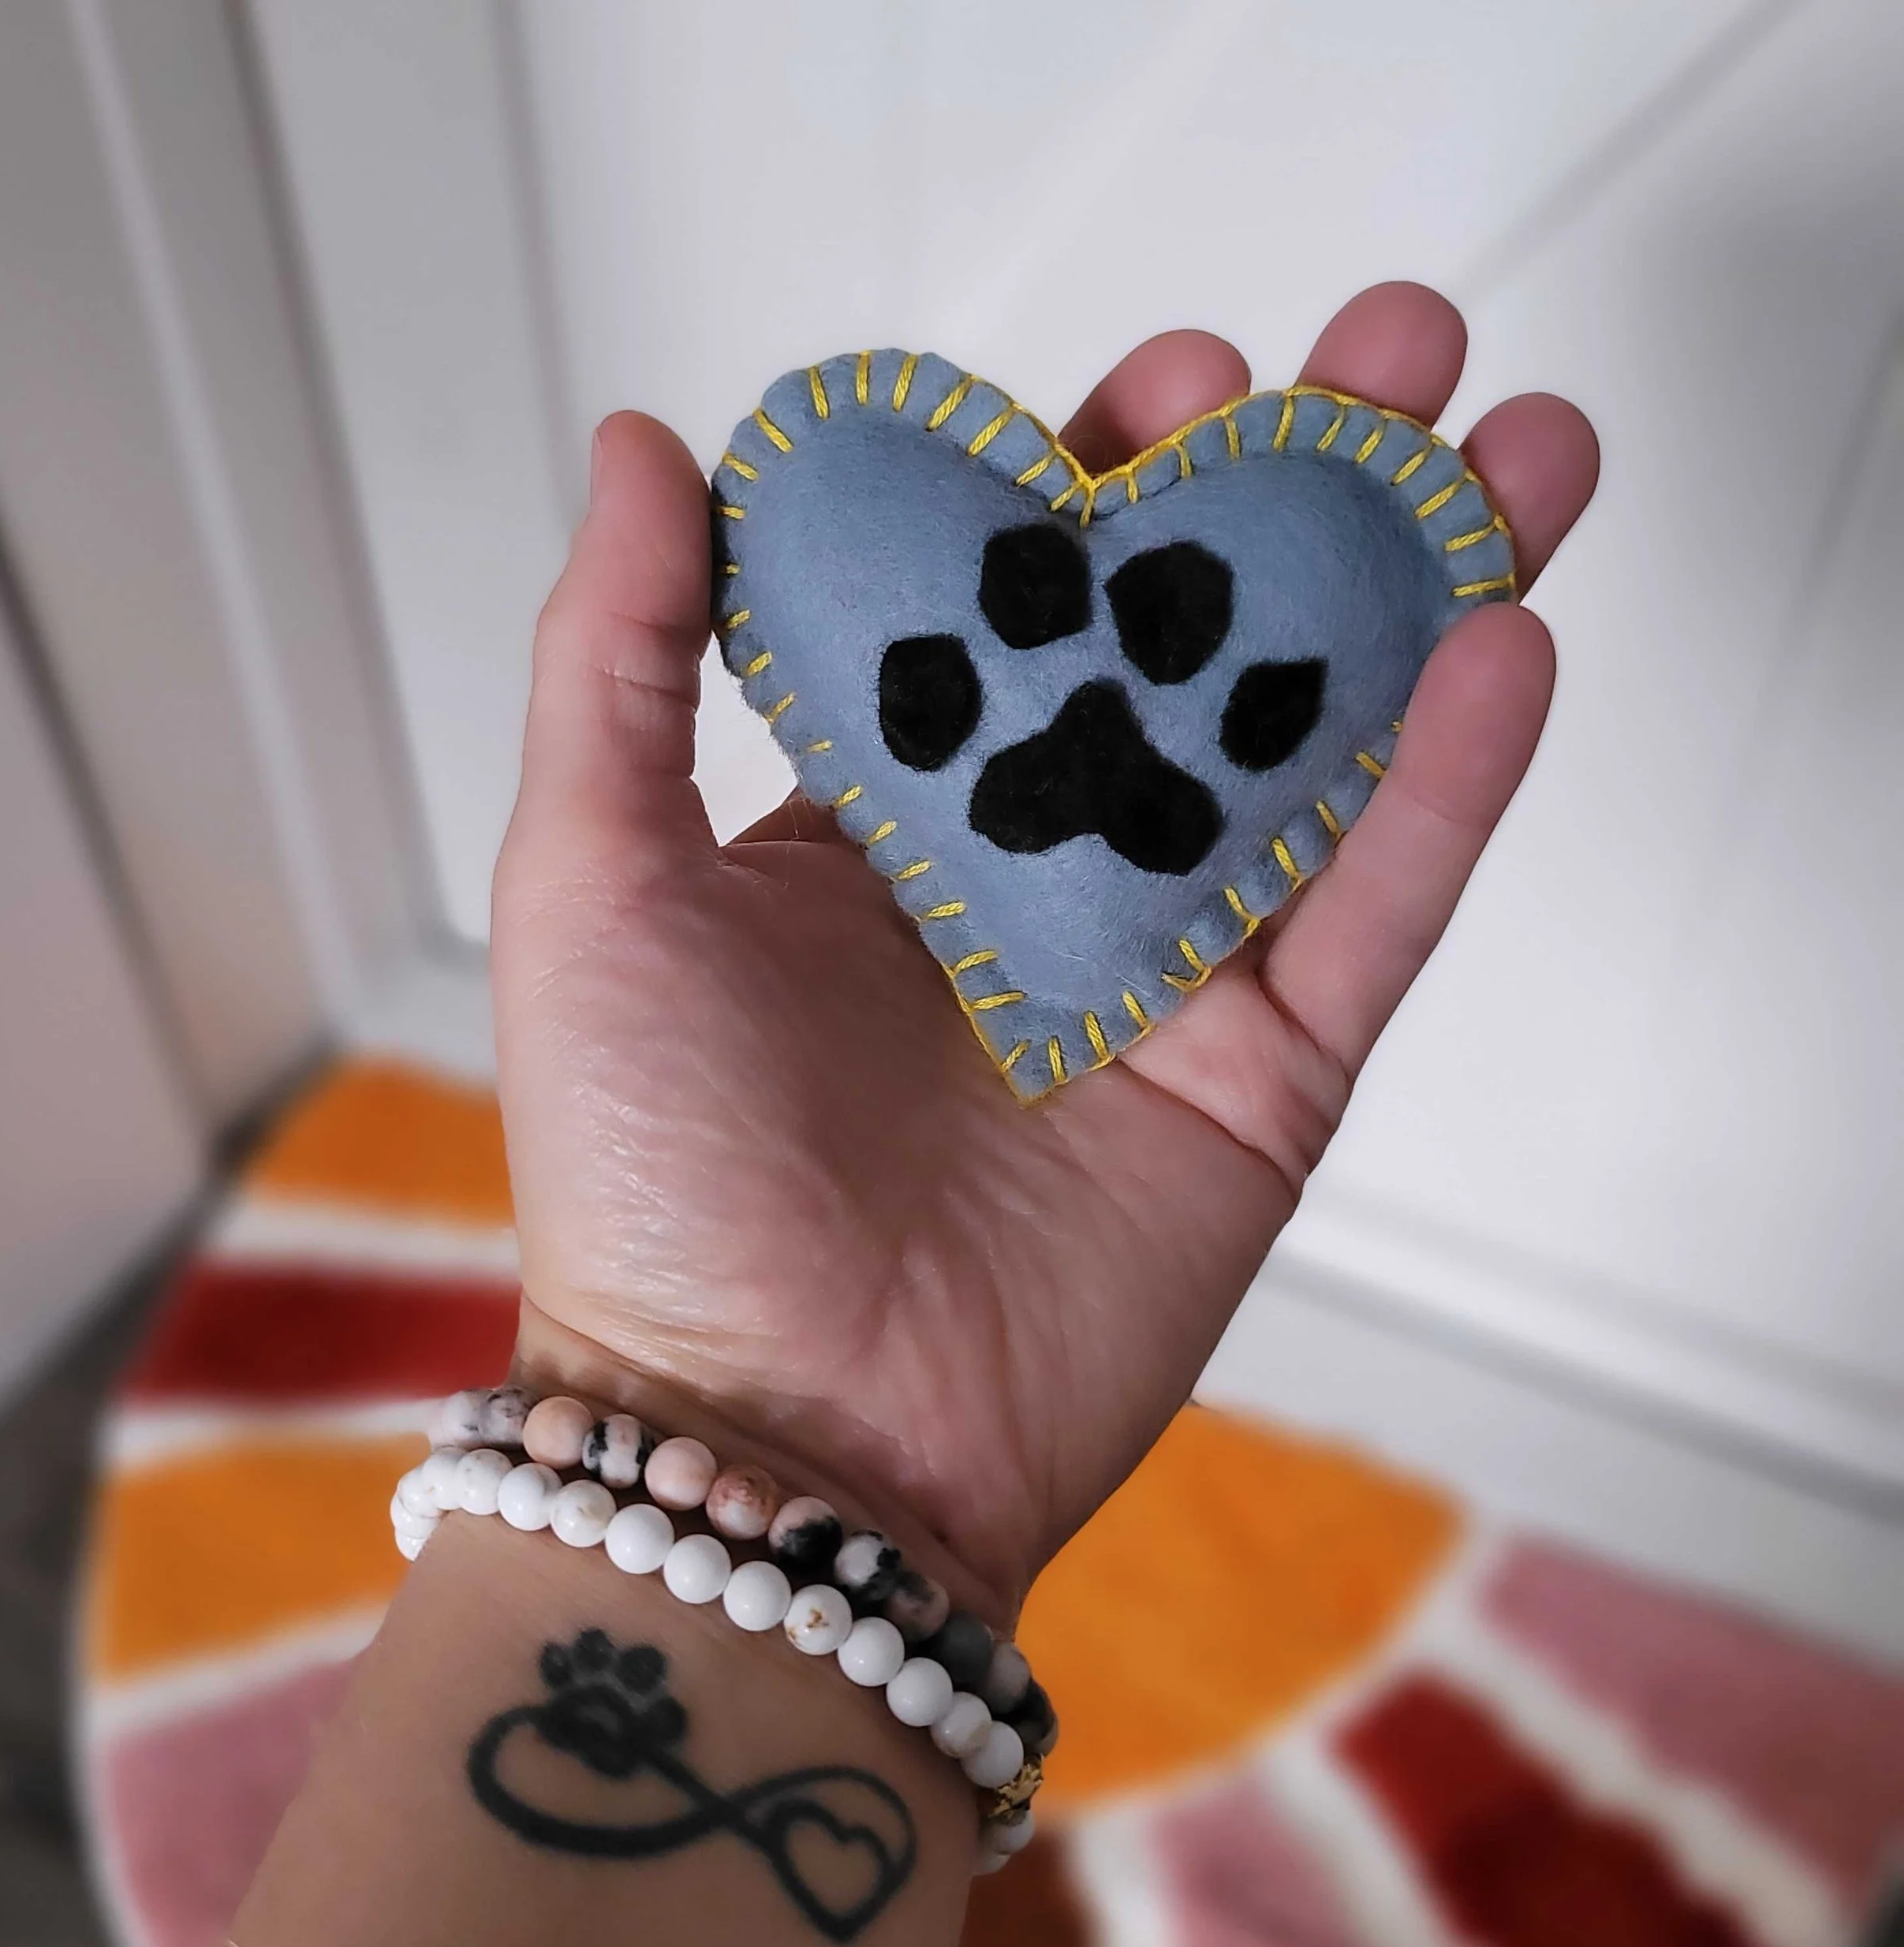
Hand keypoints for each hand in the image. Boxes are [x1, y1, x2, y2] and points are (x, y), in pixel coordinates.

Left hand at [490, 284, 1598, 1618]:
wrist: (771, 1436)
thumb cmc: (649, 1166)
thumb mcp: (593, 877)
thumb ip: (622, 657)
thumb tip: (657, 443)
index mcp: (890, 817)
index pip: (1019, 605)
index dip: (1101, 480)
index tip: (1170, 379)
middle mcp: (1036, 877)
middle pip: (1196, 653)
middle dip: (1298, 504)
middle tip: (1391, 355)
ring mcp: (1163, 977)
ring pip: (1315, 760)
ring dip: (1418, 606)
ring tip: (1509, 453)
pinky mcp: (1260, 1083)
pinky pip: (1369, 918)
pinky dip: (1440, 793)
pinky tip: (1502, 646)